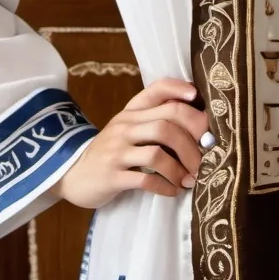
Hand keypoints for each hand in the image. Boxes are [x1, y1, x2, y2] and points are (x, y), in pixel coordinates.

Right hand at [51, 78, 212, 209]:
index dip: (179, 89)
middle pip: (166, 124)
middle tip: (205, 156)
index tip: (198, 98)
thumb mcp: (129, 128)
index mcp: (132, 111)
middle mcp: (125, 126)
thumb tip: (198, 120)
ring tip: (191, 179)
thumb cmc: (112, 150)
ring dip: (180, 168)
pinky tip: (173, 190)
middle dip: (192, 142)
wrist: (73, 174)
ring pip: (157, 153)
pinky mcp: (112, 176)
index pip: (156, 89)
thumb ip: (155, 119)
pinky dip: (165, 186)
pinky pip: (144, 180)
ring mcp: (117, 151)